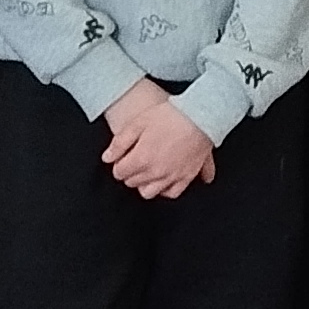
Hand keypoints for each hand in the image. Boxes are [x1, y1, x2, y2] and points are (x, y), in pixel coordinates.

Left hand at [99, 80, 217, 198]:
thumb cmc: (170, 115)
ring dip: (144, 183)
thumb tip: (107, 158)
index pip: (119, 172)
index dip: (118, 164)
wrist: (201, 116)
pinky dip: (165, 189)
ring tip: (147, 170)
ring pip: (149, 192)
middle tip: (134, 161)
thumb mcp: (138, 122)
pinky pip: (172, 193)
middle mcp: (156, 172)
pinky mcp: (187, 177)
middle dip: (130, 173)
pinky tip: (163, 180)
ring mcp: (172, 176)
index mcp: (141, 159)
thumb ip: (119, 142)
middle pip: (132, 183)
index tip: (122, 157)